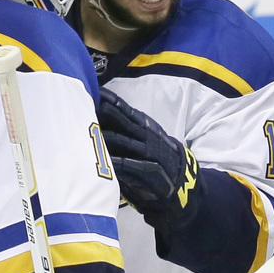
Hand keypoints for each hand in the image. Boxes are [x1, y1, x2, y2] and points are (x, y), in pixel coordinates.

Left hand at [98, 87, 200, 221]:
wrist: (182, 181)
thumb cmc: (155, 158)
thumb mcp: (145, 139)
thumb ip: (126, 130)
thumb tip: (99, 118)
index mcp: (145, 127)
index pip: (126, 111)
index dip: (112, 101)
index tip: (96, 91)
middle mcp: (148, 137)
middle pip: (125, 123)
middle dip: (109, 113)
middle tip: (91, 103)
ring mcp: (150, 154)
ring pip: (126, 142)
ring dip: (109, 137)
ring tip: (93, 131)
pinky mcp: (151, 172)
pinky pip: (133, 166)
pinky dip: (120, 163)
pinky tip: (107, 160)